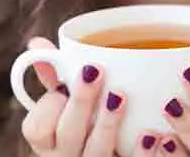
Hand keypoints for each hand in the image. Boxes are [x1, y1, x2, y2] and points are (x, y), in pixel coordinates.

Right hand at [21, 37, 161, 156]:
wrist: (101, 152)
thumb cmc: (79, 121)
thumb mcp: (62, 102)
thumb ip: (52, 75)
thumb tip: (37, 43)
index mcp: (48, 140)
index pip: (37, 129)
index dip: (48, 108)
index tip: (61, 86)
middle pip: (68, 137)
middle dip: (80, 103)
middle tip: (95, 72)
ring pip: (96, 154)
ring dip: (107, 124)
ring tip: (120, 96)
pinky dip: (141, 152)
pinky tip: (152, 135)